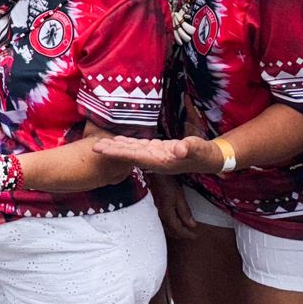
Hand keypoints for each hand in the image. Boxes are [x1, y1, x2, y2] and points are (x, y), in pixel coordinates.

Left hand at [91, 134, 223, 174]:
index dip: (116, 153)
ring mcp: (156, 156)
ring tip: (100, 143)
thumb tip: (178, 149)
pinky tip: (119, 141)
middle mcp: (154, 161)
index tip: (101, 150)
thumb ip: (189, 148)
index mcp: (160, 162)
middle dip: (111, 151)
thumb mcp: (198, 149)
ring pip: (132, 151)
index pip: (133, 157)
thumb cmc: (204, 154)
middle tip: (92, 147)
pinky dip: (128, 144)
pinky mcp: (158, 150)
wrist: (210, 159)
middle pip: (128, 155)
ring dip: (117, 147)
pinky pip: (139, 147)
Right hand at [146, 173, 197, 238]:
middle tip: (189, 234)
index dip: (188, 234)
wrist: (152, 174)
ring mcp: (155, 213)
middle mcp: (159, 217)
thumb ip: (185, 212)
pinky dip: (168, 225)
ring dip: (174, 231)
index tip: (195, 236)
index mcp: (167, 215)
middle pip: (171, 231)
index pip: (179, 230)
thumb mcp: (179, 196)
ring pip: (165, 228)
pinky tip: (170, 222)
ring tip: (181, 229)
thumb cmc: (166, 183)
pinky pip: (161, 222)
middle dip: (181, 234)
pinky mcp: (152, 208)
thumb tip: (192, 225)